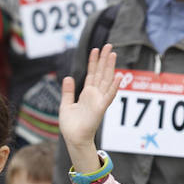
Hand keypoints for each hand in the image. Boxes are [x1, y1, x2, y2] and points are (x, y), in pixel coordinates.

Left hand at [59, 45, 121, 172]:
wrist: (73, 138)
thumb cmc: (71, 125)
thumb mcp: (66, 105)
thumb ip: (68, 91)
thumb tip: (67, 77)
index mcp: (86, 94)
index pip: (92, 74)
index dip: (93, 62)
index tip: (95, 49)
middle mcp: (94, 95)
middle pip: (101, 73)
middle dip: (104, 59)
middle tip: (108, 45)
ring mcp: (99, 101)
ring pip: (106, 80)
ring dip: (110, 68)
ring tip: (112, 54)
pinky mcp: (100, 108)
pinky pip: (109, 96)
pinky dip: (114, 86)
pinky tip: (118, 76)